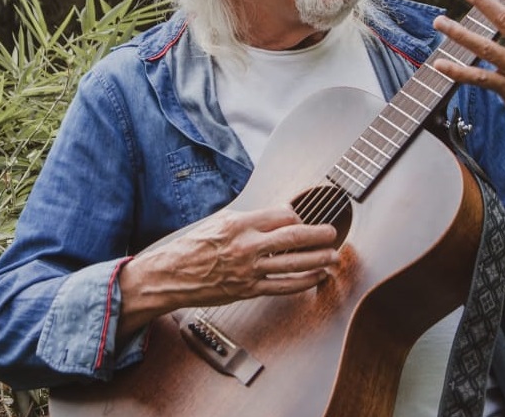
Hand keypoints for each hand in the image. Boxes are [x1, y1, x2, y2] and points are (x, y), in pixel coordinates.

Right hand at [117, 205, 337, 334]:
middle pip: (294, 237)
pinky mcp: (249, 289)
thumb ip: (250, 218)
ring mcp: (249, 270)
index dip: (297, 215)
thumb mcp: (219, 221)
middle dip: (318, 235)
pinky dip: (304, 282)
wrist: (172, 275)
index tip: (303, 217)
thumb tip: (278, 215)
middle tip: (332, 233)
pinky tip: (316, 277)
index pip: (281, 215)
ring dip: (318, 259)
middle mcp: (247, 246)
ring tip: (332, 256)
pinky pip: (283, 286)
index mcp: (239, 224)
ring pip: (293, 264)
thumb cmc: (193, 247)